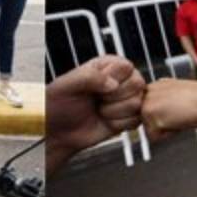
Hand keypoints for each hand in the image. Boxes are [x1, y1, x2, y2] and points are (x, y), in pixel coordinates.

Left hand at [47, 56, 145, 174]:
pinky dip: (119, 124)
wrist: (59, 132)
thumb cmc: (58, 105)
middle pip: (138, 84)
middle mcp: (119, 80)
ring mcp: (125, 99)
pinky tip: (106, 120)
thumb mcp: (67, 84)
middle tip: (99, 100)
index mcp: (107, 65)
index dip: (114, 79)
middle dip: (115, 97)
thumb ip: (90, 77)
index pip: (126, 67)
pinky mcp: (128, 117)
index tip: (99, 88)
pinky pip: (136, 120)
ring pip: (137, 103)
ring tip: (100, 110)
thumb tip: (113, 84)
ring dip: (114, 112)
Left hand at [142, 78, 196, 139]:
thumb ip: (163, 100)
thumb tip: (161, 111)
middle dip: (161, 123)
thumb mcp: (177, 93)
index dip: (161, 116)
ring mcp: (149, 104)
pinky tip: (180, 123)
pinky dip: (168, 135)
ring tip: (179, 118)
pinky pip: (155, 137)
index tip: (171, 114)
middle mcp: (148, 92)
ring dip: (164, 129)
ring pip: (148, 129)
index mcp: (155, 86)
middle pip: (146, 120)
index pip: (147, 110)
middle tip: (178, 116)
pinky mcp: (153, 117)